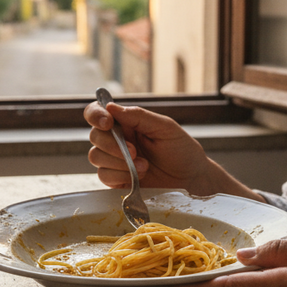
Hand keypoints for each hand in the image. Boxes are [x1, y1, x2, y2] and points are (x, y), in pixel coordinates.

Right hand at [83, 101, 258, 198]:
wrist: (191, 180)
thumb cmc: (182, 150)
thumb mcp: (165, 128)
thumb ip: (139, 116)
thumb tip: (111, 106)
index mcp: (127, 122)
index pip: (98, 112)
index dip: (96, 115)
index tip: (108, 123)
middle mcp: (117, 139)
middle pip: (95, 136)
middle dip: (112, 145)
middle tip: (135, 151)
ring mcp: (115, 160)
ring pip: (96, 156)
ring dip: (118, 162)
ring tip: (144, 166)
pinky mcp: (116, 179)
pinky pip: (103, 175)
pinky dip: (119, 176)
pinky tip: (138, 177)